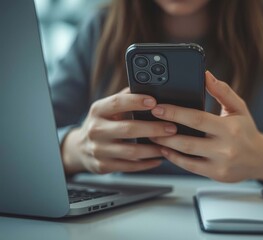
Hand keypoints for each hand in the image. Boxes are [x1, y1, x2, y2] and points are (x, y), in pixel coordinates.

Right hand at [61, 88, 176, 173]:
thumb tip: (150, 86)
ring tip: (169, 145)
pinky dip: (147, 163)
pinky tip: (158, 158)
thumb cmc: (102, 123)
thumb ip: (126, 97)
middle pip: (128, 129)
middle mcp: (96, 130)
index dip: (136, 101)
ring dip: (153, 149)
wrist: (79, 148)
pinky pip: (129, 166)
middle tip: (172, 128)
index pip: (117, 103)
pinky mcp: (103, 166)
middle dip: (153, 128)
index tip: (154, 101)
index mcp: (98, 110)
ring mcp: (98, 150)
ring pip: (131, 152)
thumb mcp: (107, 108)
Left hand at [150, 71, 262, 184]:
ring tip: (152, 135)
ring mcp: (220, 163)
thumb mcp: (238, 108)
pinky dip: (175, 158)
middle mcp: (225, 147)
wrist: (260, 159)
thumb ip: (222, 91)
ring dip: (166, 145)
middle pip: (187, 140)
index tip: (157, 108)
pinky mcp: (216, 175)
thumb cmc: (246, 131)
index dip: (174, 113)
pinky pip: (190, 167)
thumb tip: (205, 74)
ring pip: (186, 155)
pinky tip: (165, 149)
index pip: (197, 119)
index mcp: (229, 128)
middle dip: (163, 131)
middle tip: (148, 123)